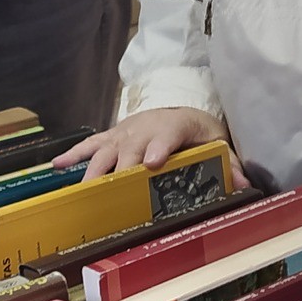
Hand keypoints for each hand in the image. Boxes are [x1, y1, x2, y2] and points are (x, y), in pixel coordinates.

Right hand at [59, 109, 252, 188]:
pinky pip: (90, 145)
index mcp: (174, 127)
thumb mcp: (216, 142)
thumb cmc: (197, 131)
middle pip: (131, 147)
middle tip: (114, 189)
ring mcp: (125, 132)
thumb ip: (229, 163)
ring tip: (85, 189)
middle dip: (123, 167)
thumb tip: (245, 183)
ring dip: (95, 170)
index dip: (158, 148)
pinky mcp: (111, 137)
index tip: (152, 163)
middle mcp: (145, 128)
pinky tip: (56, 167)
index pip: (166, 135)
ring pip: (107, 150)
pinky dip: (73, 155)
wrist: (179, 110)